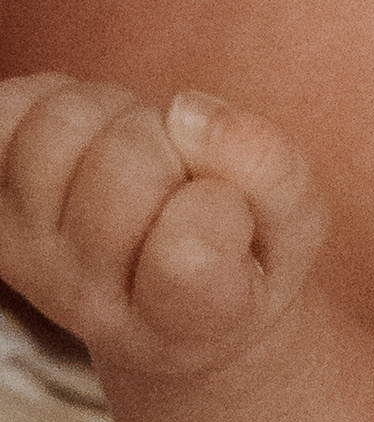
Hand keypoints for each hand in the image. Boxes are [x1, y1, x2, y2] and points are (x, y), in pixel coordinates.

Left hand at [0, 76, 322, 383]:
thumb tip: (187, 110)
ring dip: (116, 115)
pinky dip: (52, 97)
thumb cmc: (245, 259)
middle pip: (123, 165)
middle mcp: (85, 300)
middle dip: (175, 142)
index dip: (223, 205)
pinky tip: (90, 139)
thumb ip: (272, 173)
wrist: (169, 303)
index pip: (188, 254)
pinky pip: (4, 110)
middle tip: (189, 175)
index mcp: (177, 324)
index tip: (230, 216)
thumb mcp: (297, 230)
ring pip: (59, 128)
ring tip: (144, 151)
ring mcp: (25, 255)